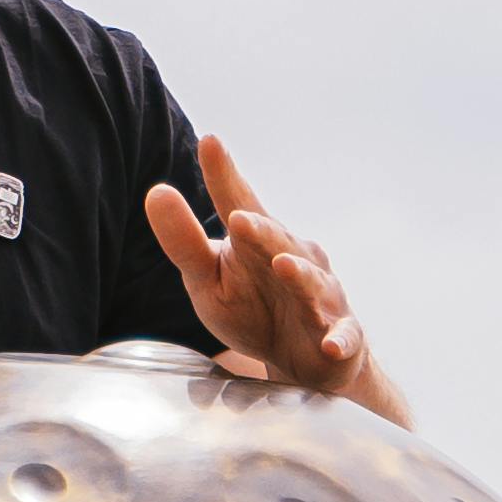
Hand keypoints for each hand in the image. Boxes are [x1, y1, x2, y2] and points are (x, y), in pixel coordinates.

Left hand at [146, 131, 372, 397]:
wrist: (302, 360)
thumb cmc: (251, 308)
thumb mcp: (208, 279)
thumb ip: (184, 242)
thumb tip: (156, 192)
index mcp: (257, 242)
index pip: (238, 203)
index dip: (224, 176)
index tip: (209, 141)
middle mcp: (296, 258)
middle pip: (276, 241)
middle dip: (261, 231)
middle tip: (238, 220)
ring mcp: (322, 297)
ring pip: (313, 283)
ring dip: (300, 276)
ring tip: (283, 266)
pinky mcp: (341, 335)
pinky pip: (344, 336)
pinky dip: (340, 340)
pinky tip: (331, 346)